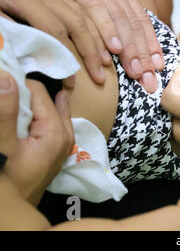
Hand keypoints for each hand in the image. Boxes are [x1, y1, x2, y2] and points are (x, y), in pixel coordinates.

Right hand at [1, 73, 73, 205]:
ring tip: (13, 104)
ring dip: (30, 105)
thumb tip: (6, 77)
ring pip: (48, 109)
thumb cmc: (7, 178)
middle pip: (45, 99)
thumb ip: (5, 113)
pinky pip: (49, 121)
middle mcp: (65, 133)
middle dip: (25, 95)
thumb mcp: (2, 146)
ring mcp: (63, 141)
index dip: (16, 86)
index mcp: (55, 129)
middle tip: (6, 95)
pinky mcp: (56, 148)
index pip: (38, 90)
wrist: (14, 211)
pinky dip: (36, 116)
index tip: (1, 84)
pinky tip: (25, 118)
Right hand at [11, 0, 164, 91]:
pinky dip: (106, 31)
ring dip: (131, 50)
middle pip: (135, 26)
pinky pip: (94, 11)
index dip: (151, 44)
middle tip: (152, 82)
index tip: (159, 66)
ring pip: (120, 22)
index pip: (140, 19)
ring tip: (138, 74)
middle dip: (145, 57)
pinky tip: (114, 51)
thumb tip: (111, 22)